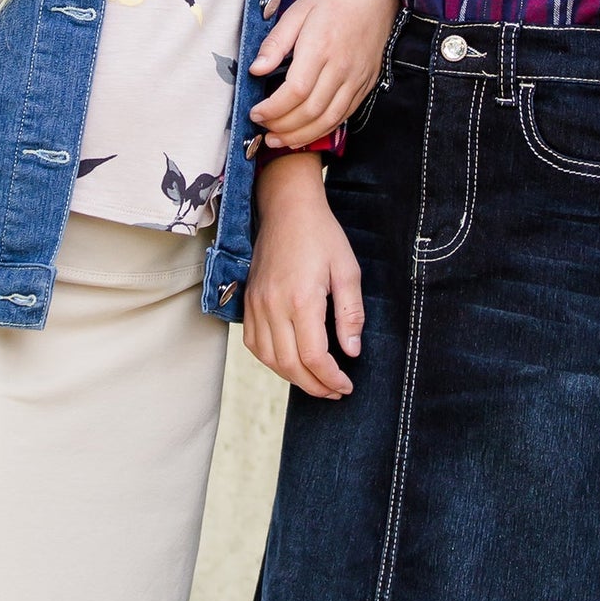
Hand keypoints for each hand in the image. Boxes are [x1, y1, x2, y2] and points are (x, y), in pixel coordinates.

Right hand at [243, 154, 365, 399]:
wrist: (287, 209)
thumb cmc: (321, 236)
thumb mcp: (348, 270)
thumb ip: (351, 314)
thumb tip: (351, 351)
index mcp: (302, 299)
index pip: (314, 357)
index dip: (331, 378)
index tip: (346, 385)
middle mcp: (273, 306)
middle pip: (289, 365)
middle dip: (314, 386)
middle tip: (334, 392)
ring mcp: (256, 304)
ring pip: (268, 359)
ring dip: (292, 378)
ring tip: (315, 382)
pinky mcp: (248, 301)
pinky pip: (254, 344)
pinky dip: (271, 361)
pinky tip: (289, 363)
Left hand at [249, 0, 398, 149]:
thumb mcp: (297, 11)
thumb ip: (276, 43)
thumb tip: (256, 70)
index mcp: (320, 47)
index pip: (294, 91)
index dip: (272, 109)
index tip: (255, 113)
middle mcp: (341, 67)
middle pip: (310, 111)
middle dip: (282, 128)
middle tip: (263, 131)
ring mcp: (357, 78)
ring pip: (329, 119)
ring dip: (301, 136)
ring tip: (279, 142)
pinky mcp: (366, 84)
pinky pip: (345, 115)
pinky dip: (323, 129)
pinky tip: (305, 133)